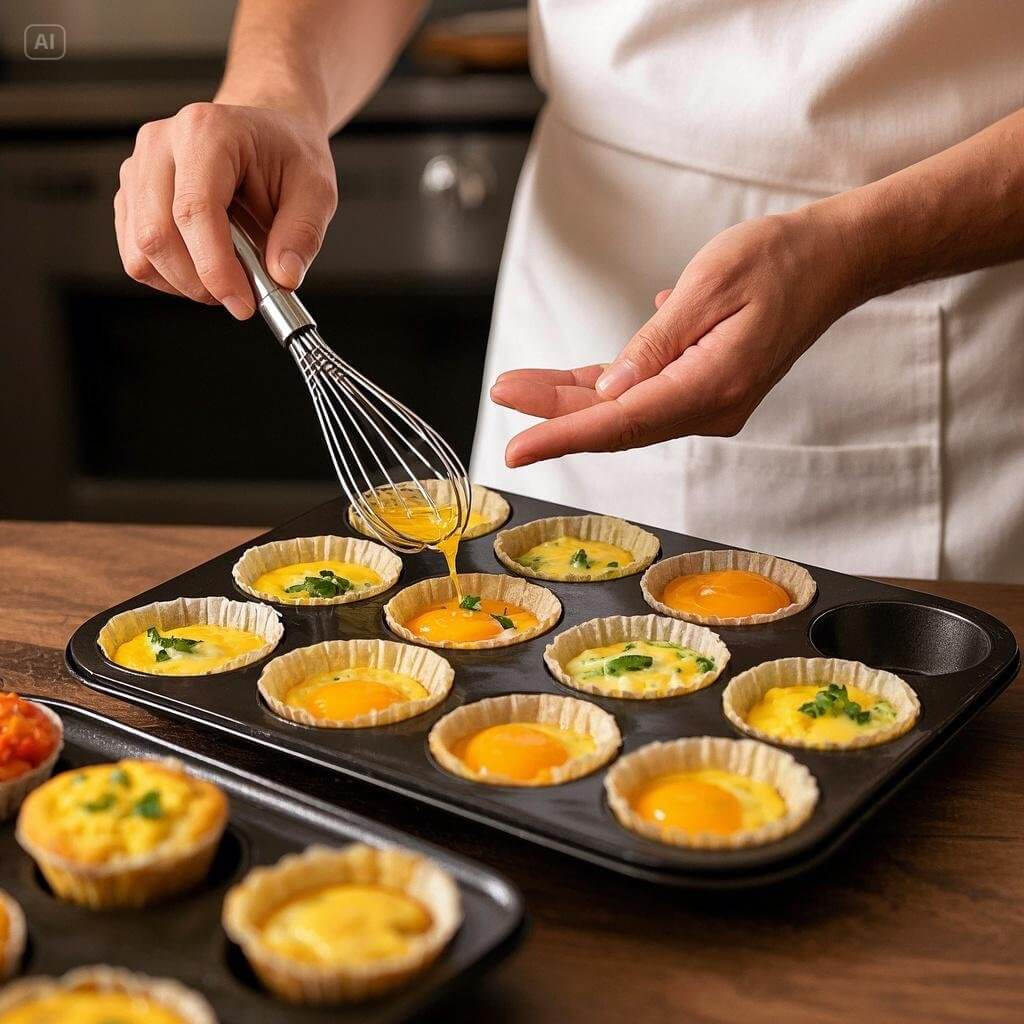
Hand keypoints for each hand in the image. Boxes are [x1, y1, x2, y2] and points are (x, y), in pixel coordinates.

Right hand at [114, 102, 336, 318]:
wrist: (263, 137)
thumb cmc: (286, 154)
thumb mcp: (316, 189)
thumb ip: (303, 234)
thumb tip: (283, 275)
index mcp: (206, 132)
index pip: (193, 211)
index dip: (215, 267)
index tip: (242, 302)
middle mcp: (161, 144)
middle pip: (156, 235)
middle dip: (200, 282)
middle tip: (239, 296)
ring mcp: (139, 170)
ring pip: (140, 251)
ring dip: (184, 283)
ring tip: (226, 275)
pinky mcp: (132, 197)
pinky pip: (136, 255)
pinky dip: (170, 277)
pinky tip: (203, 266)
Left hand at [490, 209, 861, 466]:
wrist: (834, 260)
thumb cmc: (779, 260)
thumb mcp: (709, 284)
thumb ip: (656, 343)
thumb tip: (610, 391)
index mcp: (712, 385)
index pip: (620, 422)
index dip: (562, 435)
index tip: (517, 448)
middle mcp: (711, 407)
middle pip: (616, 421)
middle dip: (554, 412)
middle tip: (502, 394)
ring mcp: (709, 403)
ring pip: (625, 411)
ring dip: (572, 401)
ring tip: (519, 385)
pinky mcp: (705, 389)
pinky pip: (644, 397)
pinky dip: (606, 389)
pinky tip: (571, 379)